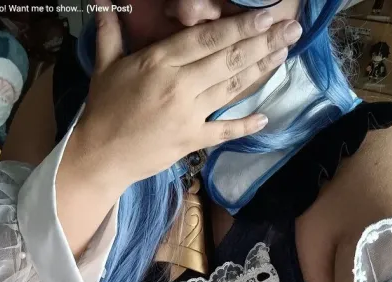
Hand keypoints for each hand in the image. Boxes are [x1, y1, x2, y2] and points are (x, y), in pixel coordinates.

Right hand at [74, 0, 301, 186]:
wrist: (101, 155)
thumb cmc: (103, 110)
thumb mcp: (105, 67)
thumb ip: (110, 31)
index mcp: (159, 62)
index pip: (207, 38)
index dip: (240, 25)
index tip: (266, 15)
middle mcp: (179, 85)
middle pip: (228, 59)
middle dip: (263, 42)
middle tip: (291, 29)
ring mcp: (188, 114)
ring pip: (231, 88)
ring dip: (261, 71)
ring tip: (284, 55)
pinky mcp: (192, 140)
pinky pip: (223, 131)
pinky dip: (244, 125)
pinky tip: (265, 118)